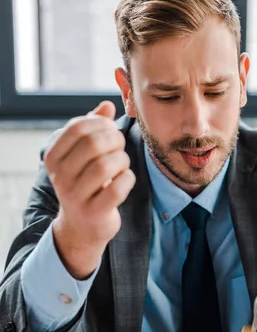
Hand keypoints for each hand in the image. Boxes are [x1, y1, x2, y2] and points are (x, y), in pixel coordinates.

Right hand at [44, 101, 135, 278]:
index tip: (111, 130)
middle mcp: (60, 177)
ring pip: (106, 165)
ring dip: (122, 160)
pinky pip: (118, 188)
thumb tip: (107, 106)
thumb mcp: (82, 155)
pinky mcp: (95, 213)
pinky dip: (128, 179)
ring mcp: (76, 197)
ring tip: (123, 164)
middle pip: (93, 144)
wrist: (83, 225)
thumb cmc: (86, 183)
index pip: (78, 128)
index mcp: (53, 157)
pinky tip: (125, 179)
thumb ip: (92, 129)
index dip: (101, 124)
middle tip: (120, 147)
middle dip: (115, 140)